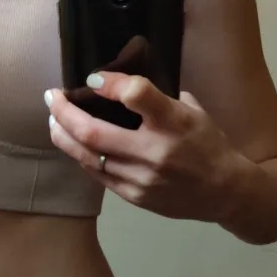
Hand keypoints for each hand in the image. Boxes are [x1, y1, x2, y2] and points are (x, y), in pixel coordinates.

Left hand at [45, 72, 249, 221]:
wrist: (224, 192)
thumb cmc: (208, 144)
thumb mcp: (193, 111)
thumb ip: (157, 98)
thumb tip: (118, 83)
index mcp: (174, 122)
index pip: (135, 94)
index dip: (109, 82)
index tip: (93, 79)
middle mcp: (154, 151)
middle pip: (93, 132)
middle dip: (64, 112)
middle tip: (52, 97)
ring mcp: (141, 178)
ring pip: (87, 156)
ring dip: (64, 136)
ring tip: (54, 121)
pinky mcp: (134, 197)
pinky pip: (97, 175)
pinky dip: (81, 156)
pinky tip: (74, 144)